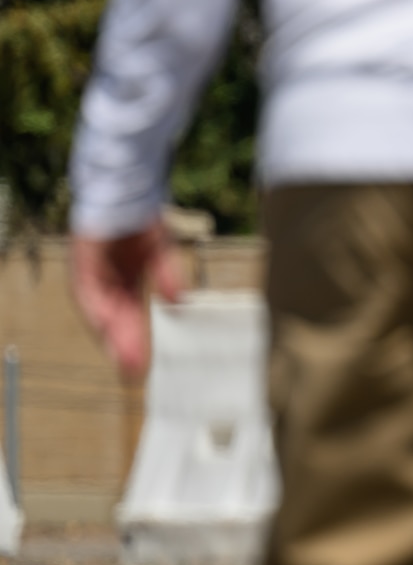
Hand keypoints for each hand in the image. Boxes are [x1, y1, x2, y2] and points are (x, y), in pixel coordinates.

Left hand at [70, 222, 183, 382]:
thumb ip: (167, 277)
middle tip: (134, 372)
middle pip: (113, 322)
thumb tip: (179, 302)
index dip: (135, 341)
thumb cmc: (141, 221)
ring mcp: (92, 277)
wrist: (125, 192)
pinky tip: (109, 326)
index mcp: (124, 285)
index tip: (142, 365)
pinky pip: (88, 293)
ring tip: (124, 357)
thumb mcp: (161, 253)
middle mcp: (105, 285)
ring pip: (99, 313)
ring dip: (110, 336)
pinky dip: (98, 310)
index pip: (128, 319)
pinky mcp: (82, 265)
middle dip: (123, 346)